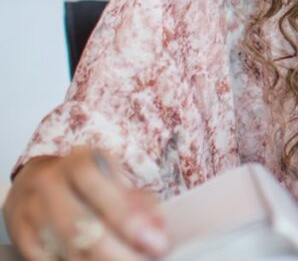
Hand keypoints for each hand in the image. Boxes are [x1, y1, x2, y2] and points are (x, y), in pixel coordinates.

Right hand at [2, 148, 167, 259]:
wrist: (37, 182)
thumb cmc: (86, 181)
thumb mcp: (112, 178)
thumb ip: (137, 201)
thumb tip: (158, 227)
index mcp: (79, 163)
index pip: (104, 191)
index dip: (129, 219)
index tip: (155, 241)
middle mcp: (50, 185)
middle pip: (82, 226)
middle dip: (116, 251)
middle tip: (143, 260)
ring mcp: (32, 211)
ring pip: (67, 248)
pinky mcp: (21, 236)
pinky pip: (51, 259)